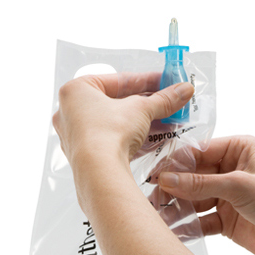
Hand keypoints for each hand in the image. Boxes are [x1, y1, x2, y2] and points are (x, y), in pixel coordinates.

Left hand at [53, 73, 193, 168]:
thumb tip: (184, 90)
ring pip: (114, 124)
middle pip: (116, 103)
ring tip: (166, 121)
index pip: (118, 81)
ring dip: (142, 122)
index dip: (146, 80)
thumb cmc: (108, 133)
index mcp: (76, 90)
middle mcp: (70, 112)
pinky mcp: (84, 156)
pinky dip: (131, 138)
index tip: (165, 82)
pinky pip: (110, 141)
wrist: (99, 173)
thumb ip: (163, 99)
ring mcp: (75, 136)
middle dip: (146, 104)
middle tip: (167, 102)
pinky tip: (153, 139)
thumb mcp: (141, 109)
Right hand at [158, 136, 254, 254]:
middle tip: (151, 202)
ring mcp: (226, 197)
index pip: (196, 153)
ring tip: (158, 220)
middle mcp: (229, 170)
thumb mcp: (239, 186)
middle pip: (189, 178)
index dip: (174, 165)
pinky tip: (172, 233)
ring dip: (176, 211)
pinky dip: (187, 227)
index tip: (152, 177)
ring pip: (191, 201)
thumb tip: (165, 179)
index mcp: (237, 149)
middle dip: (171, 190)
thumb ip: (200, 184)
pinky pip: (199, 222)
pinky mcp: (224, 221)